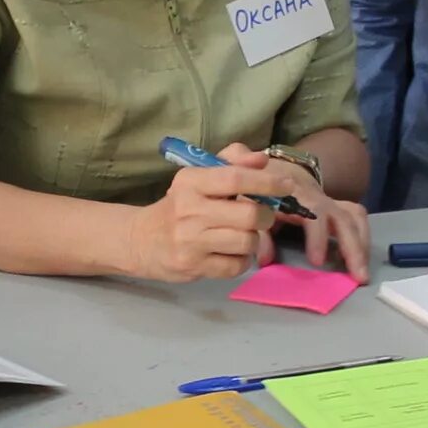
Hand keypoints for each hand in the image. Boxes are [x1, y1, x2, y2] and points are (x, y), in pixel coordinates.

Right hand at [124, 158, 303, 281]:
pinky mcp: (193, 267)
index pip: (235, 178)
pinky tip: (229, 253)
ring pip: (247, 242)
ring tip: (242, 235)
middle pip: (249, 215)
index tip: (287, 185)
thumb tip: (261, 160)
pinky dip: (241, 260)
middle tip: (261, 216)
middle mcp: (189, 210)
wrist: (140, 241)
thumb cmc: (178, 206)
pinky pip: (237, 266)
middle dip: (265, 216)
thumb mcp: (198, 177)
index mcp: (190, 182)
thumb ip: (231, 163)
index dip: (267, 181)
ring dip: (253, 240)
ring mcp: (190, 242)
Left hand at [215, 144, 368, 280]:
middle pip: (343, 218)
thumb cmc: (254, 189)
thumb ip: (256, 231)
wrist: (267, 167)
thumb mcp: (247, 206)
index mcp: (295, 196)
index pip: (314, 215)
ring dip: (361, 245)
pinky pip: (356, 217)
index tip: (317, 261)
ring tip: (362, 274)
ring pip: (355, 218)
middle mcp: (318, 197)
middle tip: (357, 276)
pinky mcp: (335, 206)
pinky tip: (360, 258)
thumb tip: (265, 259)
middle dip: (352, 247)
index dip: (318, 237)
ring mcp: (329, 201)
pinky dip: (361, 236)